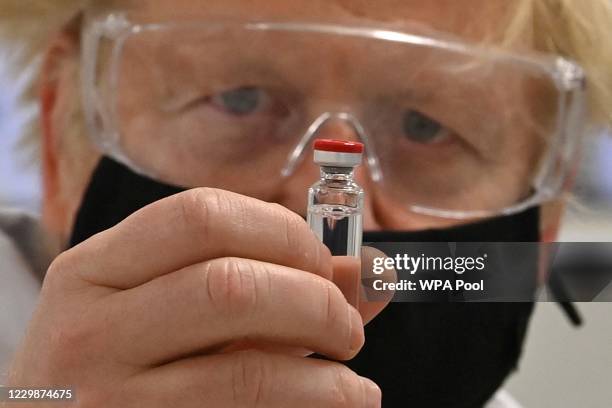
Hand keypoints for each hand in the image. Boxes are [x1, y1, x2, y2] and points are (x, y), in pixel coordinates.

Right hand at [6, 189, 388, 406]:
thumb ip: (260, 282)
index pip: (201, 215)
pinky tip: (337, 404)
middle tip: (347, 325)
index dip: (282, 231)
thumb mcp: (161, 308)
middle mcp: (90, 330)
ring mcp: (109, 400)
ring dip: (328, 374)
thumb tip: (368, 270)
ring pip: (247, 371)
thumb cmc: (117, 363)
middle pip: (231, 285)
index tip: (322, 260)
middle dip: (314, 299)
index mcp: (94, 270)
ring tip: (354, 383)